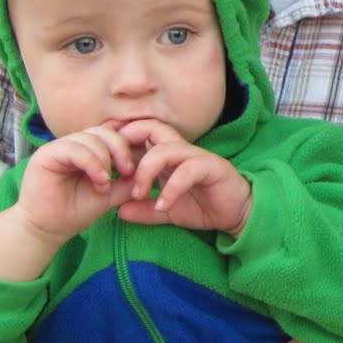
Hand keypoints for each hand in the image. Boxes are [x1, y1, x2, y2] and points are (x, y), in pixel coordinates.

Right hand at [14, 123, 143, 240]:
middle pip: (105, 131)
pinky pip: (74, 148)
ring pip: (91, 137)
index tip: (140, 167)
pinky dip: (92, 163)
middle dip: (121, 149)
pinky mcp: (46, 154)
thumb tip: (150, 170)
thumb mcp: (110, 195)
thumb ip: (127, 181)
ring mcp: (60, 146)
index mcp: (89, 150)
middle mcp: (74, 144)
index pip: (113, 134)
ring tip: (107, 184)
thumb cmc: (76, 211)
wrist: (48, 229)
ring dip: (105, 160)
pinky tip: (100, 181)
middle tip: (129, 172)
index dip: (129, 145)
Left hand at [114, 119, 251, 237]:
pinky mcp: (211, 168)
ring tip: (138, 194)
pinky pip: (187, 172)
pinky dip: (171, 189)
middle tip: (117, 170)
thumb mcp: (167, 211)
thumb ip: (144, 210)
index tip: (105, 161)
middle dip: (129, 142)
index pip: (142, 133)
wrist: (237, 214)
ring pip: (165, 150)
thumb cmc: (203, 206)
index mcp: (168, 155)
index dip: (122, 140)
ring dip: (146, 171)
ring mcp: (196, 157)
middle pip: (151, 128)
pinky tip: (163, 206)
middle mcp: (181, 150)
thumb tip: (118, 212)